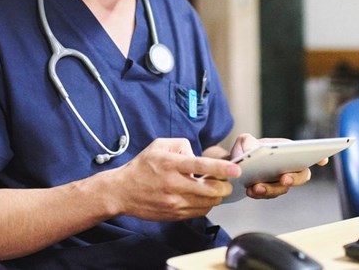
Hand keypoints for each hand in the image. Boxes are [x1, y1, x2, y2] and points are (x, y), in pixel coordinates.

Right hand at [110, 138, 240, 220]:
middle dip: (225, 186)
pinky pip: (199, 212)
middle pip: (210, 190)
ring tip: (215, 187)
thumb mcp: (159, 145)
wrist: (122, 191)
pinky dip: (206, 204)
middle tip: (228, 181)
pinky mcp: (174, 215)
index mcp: (170, 164)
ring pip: (207, 203)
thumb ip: (181, 144)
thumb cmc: (142, 166)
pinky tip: (203, 196)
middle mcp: (173, 184)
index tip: (236, 169)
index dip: (221, 168)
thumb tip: (197, 154)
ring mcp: (174, 202)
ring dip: (217, 196)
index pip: (200, 165)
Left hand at [230, 134, 327, 199]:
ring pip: (283, 188)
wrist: (234, 165)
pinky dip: (260, 193)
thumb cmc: (245, 149)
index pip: (306, 152)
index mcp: (286, 150)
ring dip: (271, 189)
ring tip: (257, 187)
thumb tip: (254, 151)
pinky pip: (270, 195)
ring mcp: (280, 180)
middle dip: (295, 179)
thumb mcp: (244, 140)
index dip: (318, 156)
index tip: (323, 160)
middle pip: (301, 175)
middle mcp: (288, 166)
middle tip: (284, 179)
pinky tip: (250, 190)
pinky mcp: (270, 191)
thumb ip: (248, 142)